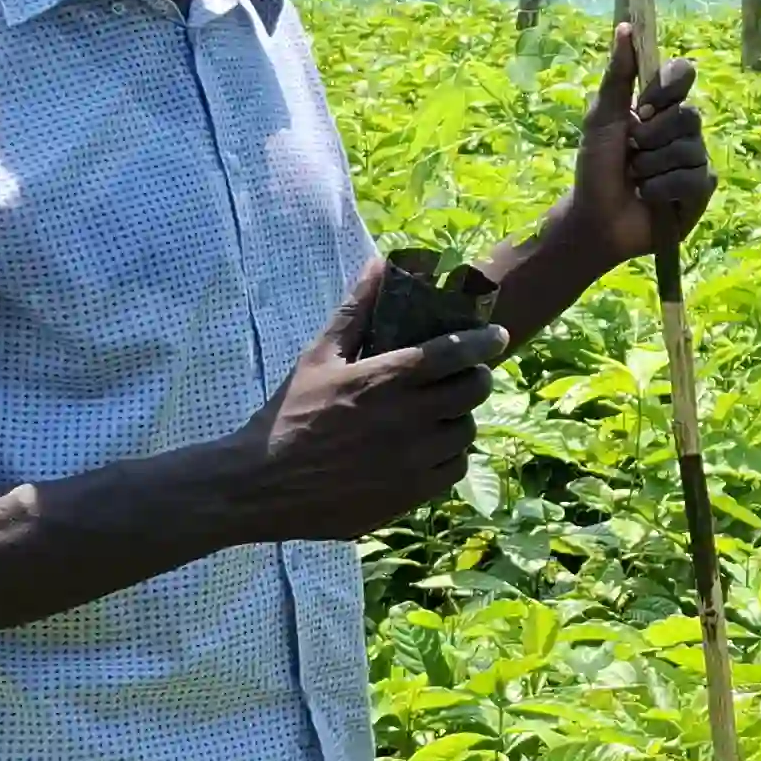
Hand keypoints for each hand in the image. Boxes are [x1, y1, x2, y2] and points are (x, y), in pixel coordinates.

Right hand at [221, 259, 505, 540]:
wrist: (263, 485)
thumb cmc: (290, 414)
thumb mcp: (318, 356)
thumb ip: (355, 311)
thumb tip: (378, 265)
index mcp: (386, 379)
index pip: (455, 352)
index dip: (484, 342)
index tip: (496, 336)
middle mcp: (408, 419)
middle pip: (473, 391)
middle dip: (475, 377)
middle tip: (464, 375)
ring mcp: (413, 461)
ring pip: (466, 432)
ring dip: (460, 418)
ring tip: (442, 412)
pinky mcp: (411, 495)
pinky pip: (453, 469)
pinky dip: (449, 455)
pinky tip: (430, 448)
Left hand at [558, 24, 714, 266]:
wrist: (597, 218)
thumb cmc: (596, 166)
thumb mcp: (603, 117)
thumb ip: (618, 75)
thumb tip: (625, 27)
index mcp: (661, 106)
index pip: (683, 74)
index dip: (668, 88)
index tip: (645, 105)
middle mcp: (682, 128)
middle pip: (689, 114)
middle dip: (652, 137)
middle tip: (631, 152)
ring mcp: (695, 158)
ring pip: (691, 149)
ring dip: (653, 167)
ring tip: (637, 178)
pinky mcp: (701, 190)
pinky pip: (694, 178)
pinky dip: (664, 188)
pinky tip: (649, 196)